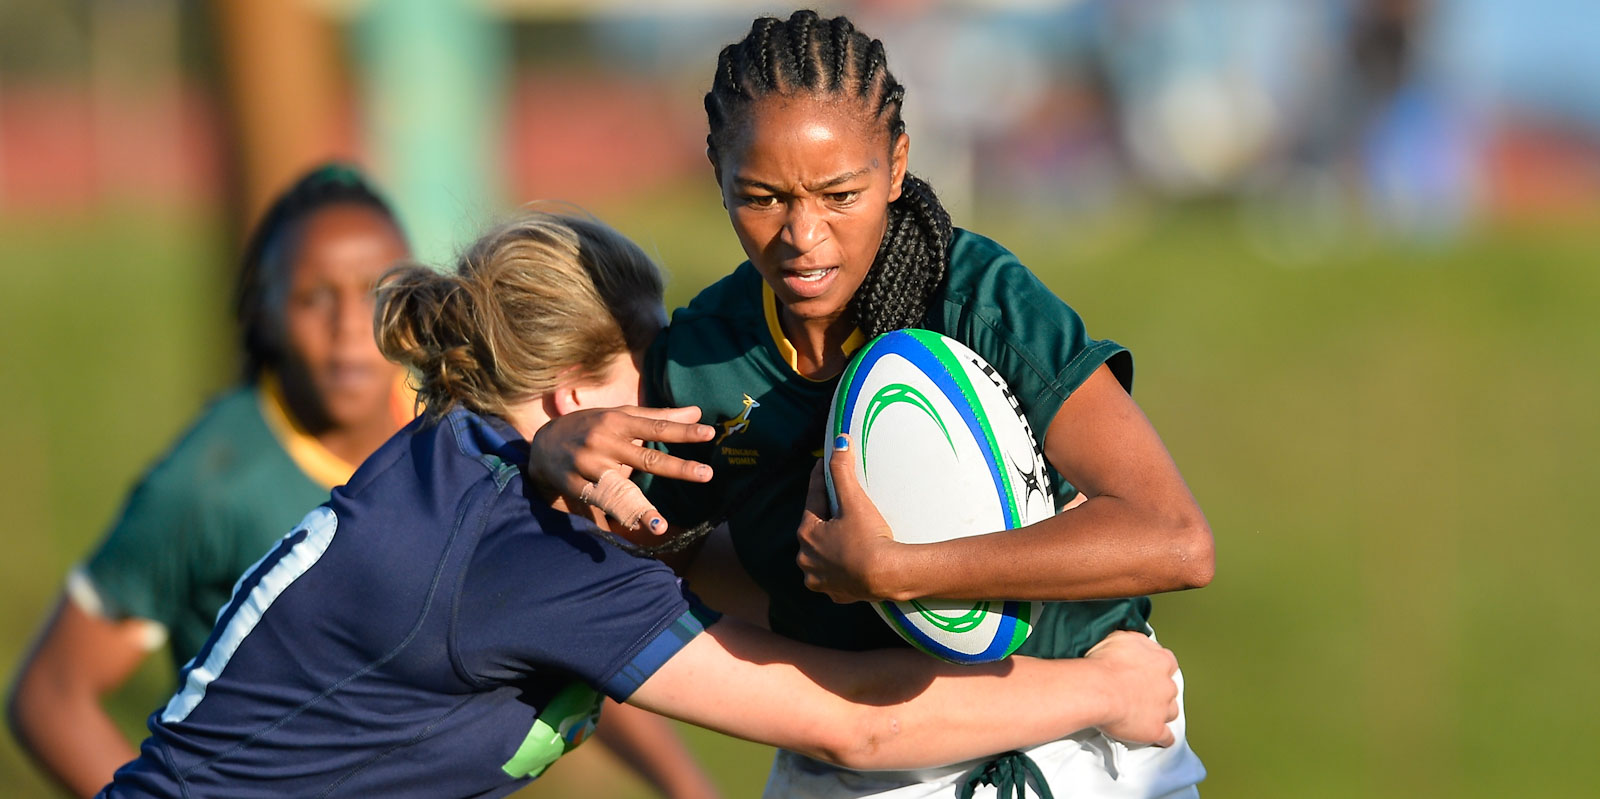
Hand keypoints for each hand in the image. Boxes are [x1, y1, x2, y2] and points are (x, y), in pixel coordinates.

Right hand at [528, 405, 714, 532]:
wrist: (544, 443)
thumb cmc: (592, 426)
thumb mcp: (621, 416)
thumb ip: (659, 417)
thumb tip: (697, 412)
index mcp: (618, 422)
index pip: (656, 427)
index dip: (683, 432)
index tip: (709, 434)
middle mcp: (604, 442)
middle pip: (646, 458)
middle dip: (677, 468)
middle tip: (707, 474)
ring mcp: (588, 466)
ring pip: (619, 489)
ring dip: (640, 508)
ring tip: (660, 526)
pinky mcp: (575, 487)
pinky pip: (598, 505)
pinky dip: (613, 518)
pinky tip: (631, 531)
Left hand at [795, 435, 901, 602]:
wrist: (887, 576)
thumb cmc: (868, 537)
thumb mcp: (854, 501)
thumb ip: (843, 471)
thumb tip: (839, 441)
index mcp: (807, 534)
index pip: (813, 498)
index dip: (820, 478)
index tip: (824, 462)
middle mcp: (806, 558)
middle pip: (816, 529)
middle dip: (825, 515)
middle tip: (839, 503)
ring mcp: (819, 579)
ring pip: (822, 555)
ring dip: (831, 544)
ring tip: (846, 534)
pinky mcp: (835, 594)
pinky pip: (834, 575)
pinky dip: (841, 567)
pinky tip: (851, 562)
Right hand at [1084, 631, 1179, 747]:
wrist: (1099, 689)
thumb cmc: (1105, 664)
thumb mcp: (1119, 638)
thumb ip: (1134, 642)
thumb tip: (1135, 643)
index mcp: (1161, 661)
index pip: (1168, 664)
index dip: (1157, 669)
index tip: (1147, 672)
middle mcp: (1167, 684)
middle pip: (1170, 689)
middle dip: (1158, 691)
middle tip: (1141, 693)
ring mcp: (1163, 709)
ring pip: (1171, 712)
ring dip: (1161, 713)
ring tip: (1146, 715)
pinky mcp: (1156, 730)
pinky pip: (1166, 738)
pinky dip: (1162, 739)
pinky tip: (1156, 738)